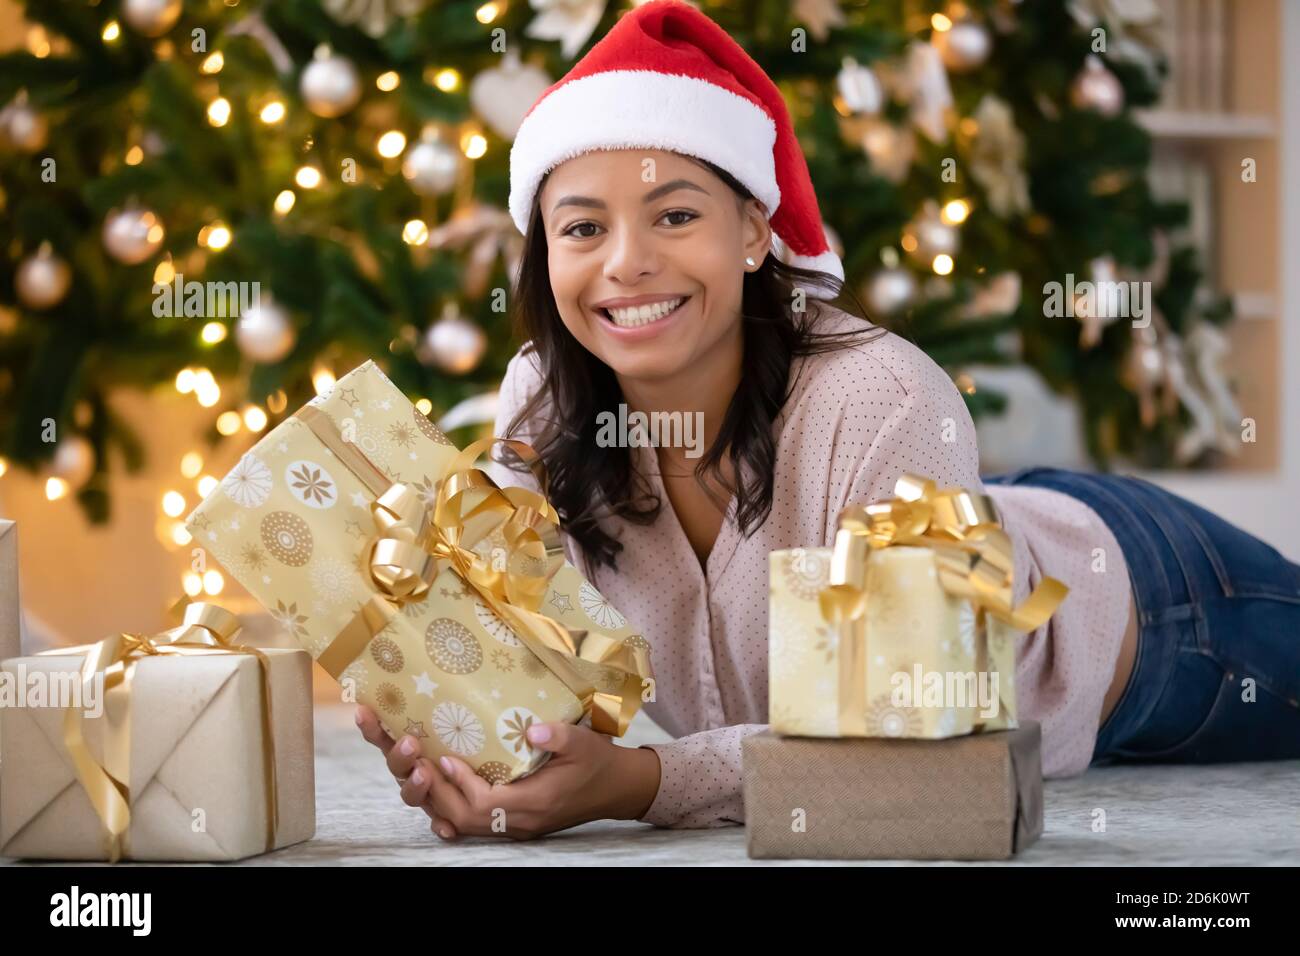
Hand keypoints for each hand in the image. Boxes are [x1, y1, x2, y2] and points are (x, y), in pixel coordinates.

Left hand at [356, 705, 660, 840]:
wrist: (617, 788)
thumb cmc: (598, 763)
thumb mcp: (584, 743)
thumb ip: (557, 737)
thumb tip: (532, 729)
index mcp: (535, 803)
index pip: (485, 805)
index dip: (460, 784)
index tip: (444, 757)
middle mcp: (520, 822)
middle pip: (466, 819)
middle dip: (436, 793)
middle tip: (416, 763)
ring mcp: (516, 826)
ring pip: (466, 825)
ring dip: (439, 801)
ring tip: (418, 773)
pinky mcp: (514, 822)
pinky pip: (475, 826)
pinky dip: (452, 813)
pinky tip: (437, 796)